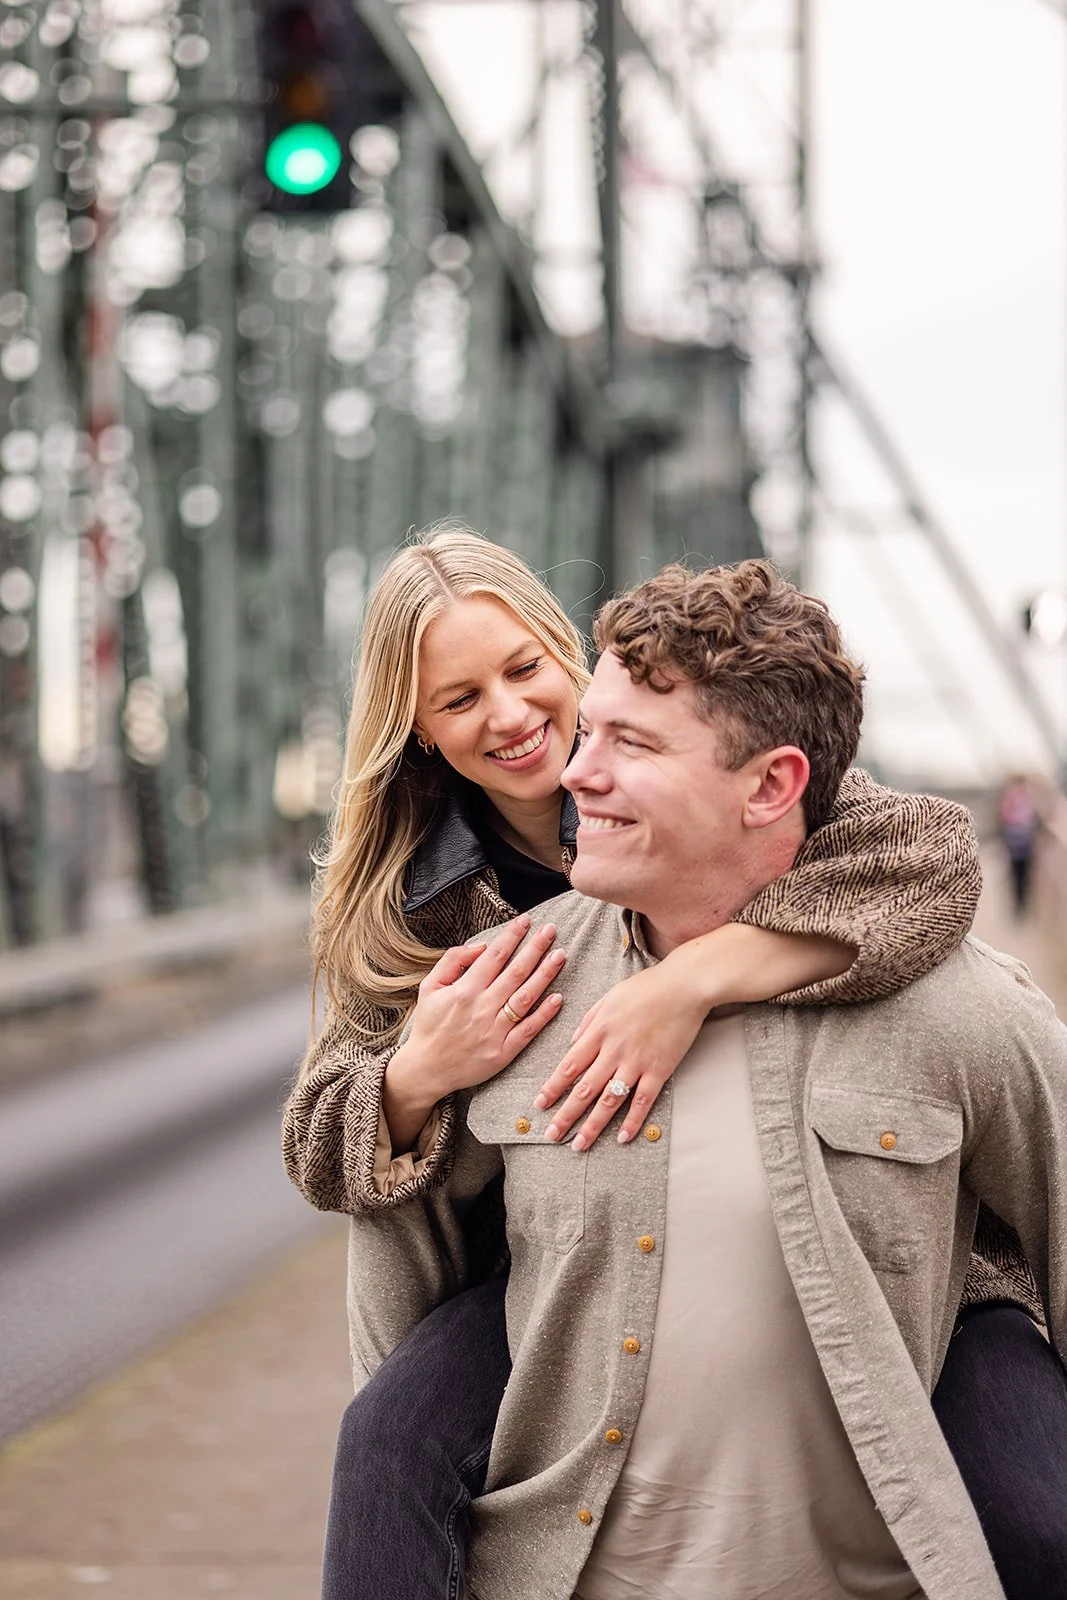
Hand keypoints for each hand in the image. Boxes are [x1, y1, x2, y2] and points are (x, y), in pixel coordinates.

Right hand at [383, 916, 565, 1150]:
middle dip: (536, 948)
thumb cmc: (429, 1025)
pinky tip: (558, 998)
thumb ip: (452, 961)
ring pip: (525, 997)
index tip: (526, 920)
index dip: (512, 935)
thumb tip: (481, 946)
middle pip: (515, 972)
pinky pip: (528, 1030)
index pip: (495, 956)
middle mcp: (481, 1008)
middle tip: (551, 929)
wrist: (426, 1069)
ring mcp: (494, 1031)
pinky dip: (544, 1014)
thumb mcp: (429, 987)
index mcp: (464, 990)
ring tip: (560, 956)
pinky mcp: (503, 1052)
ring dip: (545, 975)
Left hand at [533, 923, 852, 1150]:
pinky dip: (632, 1121)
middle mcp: (613, 1050)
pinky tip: (622, 1138)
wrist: (684, 985)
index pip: (568, 1066)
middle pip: (583, 1089)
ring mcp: (637, 1062)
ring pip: (609, 1100)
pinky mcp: (660, 1069)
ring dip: (592, 1125)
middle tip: (551, 1134)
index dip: (552, 1088)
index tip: (540, 1104)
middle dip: (565, 1115)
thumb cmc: (646, 987)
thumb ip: (589, 1021)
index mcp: (598, 1031)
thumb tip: (572, 1043)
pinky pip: (643, 1101)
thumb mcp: (609, 997)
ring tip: (579, 1144)